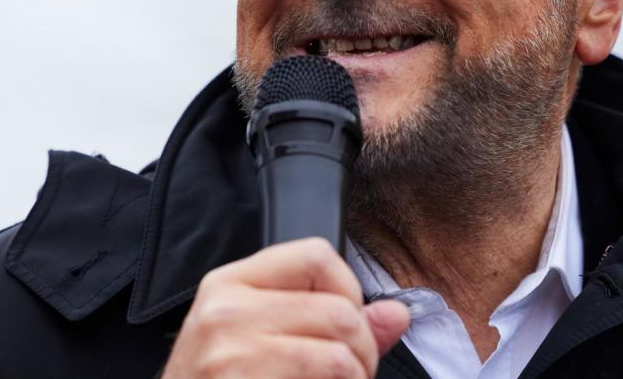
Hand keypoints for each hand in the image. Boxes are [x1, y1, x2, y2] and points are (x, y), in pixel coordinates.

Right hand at [162, 238, 409, 377]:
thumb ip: (332, 321)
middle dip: (362, 349)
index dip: (349, 289)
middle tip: (352, 373)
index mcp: (231, 283)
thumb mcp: (261, 337)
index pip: (317, 255)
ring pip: (338, 357)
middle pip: (338, 312)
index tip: (347, 322)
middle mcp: (224, 312)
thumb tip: (398, 314)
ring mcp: (228, 356)